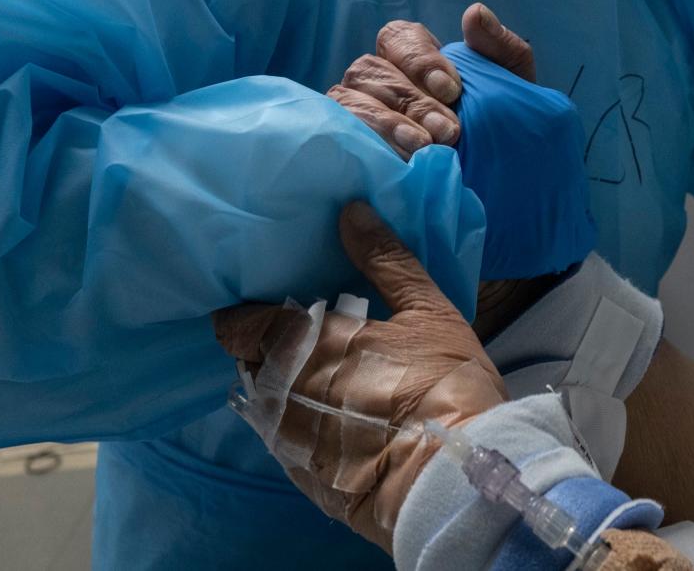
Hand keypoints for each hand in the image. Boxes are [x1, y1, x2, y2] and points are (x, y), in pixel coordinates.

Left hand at [214, 202, 507, 551]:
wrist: (453, 483)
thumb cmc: (442, 387)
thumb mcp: (427, 311)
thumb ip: (385, 260)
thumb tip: (350, 210)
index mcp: (301, 343)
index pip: (240, 324)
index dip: (246, 314)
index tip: (266, 305)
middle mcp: (280, 391)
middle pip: (253, 364)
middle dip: (270, 351)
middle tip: (304, 340)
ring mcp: (289, 441)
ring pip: (269, 405)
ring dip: (286, 390)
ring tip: (322, 382)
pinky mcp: (304, 478)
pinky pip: (288, 442)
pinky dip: (302, 426)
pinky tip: (334, 422)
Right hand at [328, 3, 535, 158]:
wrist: (504, 175)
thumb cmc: (500, 122)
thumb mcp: (512, 84)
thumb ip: (499, 47)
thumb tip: (475, 13)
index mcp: (410, 55)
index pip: (397, 38)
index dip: (420, 60)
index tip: (452, 90)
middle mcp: (376, 78)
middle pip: (371, 70)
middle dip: (412, 100)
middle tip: (449, 131)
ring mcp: (357, 110)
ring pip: (349, 100)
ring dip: (386, 123)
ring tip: (423, 147)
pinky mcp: (351, 145)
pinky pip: (343, 135)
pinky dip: (367, 143)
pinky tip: (397, 162)